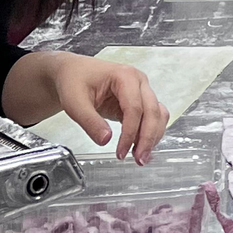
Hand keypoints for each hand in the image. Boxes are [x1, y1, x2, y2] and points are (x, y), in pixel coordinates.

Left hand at [3, 51, 169, 162]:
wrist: (74, 72)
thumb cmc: (74, 81)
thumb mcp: (74, 102)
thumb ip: (89, 121)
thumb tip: (106, 140)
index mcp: (124, 76)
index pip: (134, 108)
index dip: (130, 133)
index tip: (121, 152)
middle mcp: (139, 81)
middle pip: (152, 112)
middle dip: (147, 138)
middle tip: (139, 159)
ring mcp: (142, 90)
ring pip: (158, 115)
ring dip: (153, 136)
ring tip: (140, 157)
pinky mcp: (140, 100)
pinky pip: (153, 117)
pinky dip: (151, 132)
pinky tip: (141, 146)